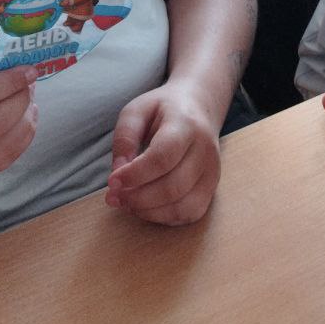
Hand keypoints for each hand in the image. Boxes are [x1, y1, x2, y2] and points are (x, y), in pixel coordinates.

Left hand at [106, 82, 221, 225]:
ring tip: (127, 203)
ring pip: (183, 206)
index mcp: (186, 124)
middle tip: (113, 197)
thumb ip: (125, 137)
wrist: (199, 106)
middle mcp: (205, 150)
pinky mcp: (212, 188)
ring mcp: (212, 171)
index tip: (112, 181)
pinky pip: (190, 213)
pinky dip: (164, 217)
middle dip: (137, 198)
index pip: (162, 157)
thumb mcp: (137, 110)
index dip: (134, 175)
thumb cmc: (163, 109)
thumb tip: (119, 173)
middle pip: (172, 187)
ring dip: (149, 212)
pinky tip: (146, 207)